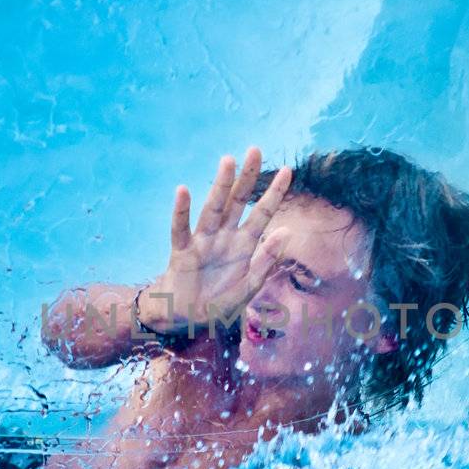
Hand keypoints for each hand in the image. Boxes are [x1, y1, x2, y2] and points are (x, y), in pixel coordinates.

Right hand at [139, 147, 292, 333]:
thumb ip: (267, 260)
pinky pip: (180, 228)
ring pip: (213, 208)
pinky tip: (183, 191)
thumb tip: (286, 231)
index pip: (262, 213)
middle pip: (237, 201)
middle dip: (247, 177)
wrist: (187, 319)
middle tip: (255, 149)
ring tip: (228, 162)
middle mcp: (224, 237)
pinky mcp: (181, 251)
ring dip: (220, 185)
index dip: (275, 193)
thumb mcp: (249, 286)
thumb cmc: (218, 303)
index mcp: (243, 245)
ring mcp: (202, 241)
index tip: (288, 170)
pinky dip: (181, 211)